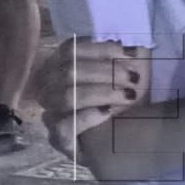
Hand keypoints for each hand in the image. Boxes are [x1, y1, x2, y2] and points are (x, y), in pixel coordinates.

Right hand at [38, 37, 151, 155]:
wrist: (134, 133)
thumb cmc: (127, 95)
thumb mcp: (130, 70)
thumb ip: (126, 53)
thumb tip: (128, 44)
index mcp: (61, 64)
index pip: (70, 50)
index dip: (101, 50)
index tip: (130, 54)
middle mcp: (50, 87)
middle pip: (68, 71)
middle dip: (105, 72)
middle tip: (133, 78)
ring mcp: (52, 114)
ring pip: (66, 97)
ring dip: (101, 92)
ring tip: (128, 95)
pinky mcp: (59, 140)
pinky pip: (63, 128)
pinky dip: (87, 117)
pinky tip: (107, 112)